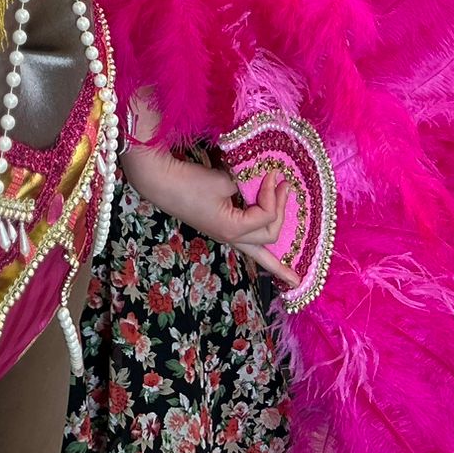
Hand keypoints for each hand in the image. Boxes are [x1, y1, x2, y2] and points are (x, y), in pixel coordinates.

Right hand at [119, 141, 299, 289]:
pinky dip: (261, 252)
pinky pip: (246, 243)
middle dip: (282, 215)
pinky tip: (269, 260)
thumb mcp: (223, 181)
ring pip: (256, 255)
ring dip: (276, 263)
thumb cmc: (190, 182)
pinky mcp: (219, 227)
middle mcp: (231, 237)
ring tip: (292, 279)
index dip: (272, 195)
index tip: (272, 173)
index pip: (266, 216)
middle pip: (268, 237)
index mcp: (232, 228)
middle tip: (286, 187)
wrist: (160, 182)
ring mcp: (224, 235)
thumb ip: (246, 186)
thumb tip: (259, 183)